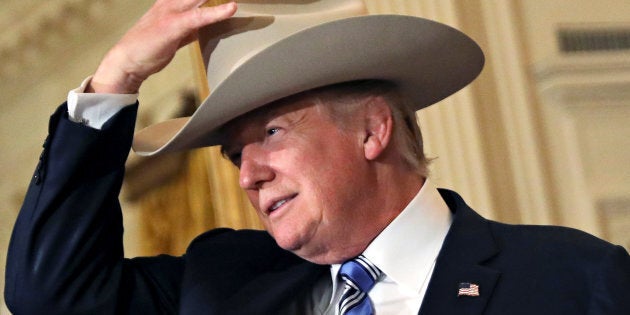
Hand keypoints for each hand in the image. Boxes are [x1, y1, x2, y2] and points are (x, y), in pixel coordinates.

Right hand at [88, 0, 236, 93]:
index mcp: (168, 3)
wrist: (127, 62)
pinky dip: (218, 12)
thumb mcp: (171, 35)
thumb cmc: (147, 50)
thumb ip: (187, 29)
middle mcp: (170, 3)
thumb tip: (201, 28)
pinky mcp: (174, 25)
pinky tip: (232, 7)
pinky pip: (200, 16)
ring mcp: (172, 12)